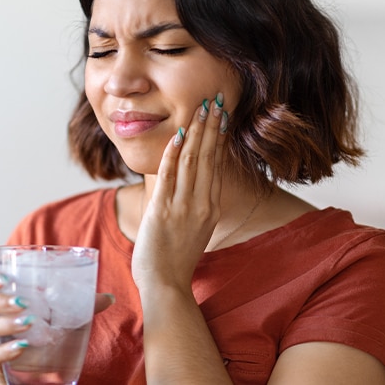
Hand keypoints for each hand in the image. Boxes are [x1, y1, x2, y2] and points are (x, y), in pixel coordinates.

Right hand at [0, 271, 114, 383]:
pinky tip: (22, 347)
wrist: (25, 363)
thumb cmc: (36, 328)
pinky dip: (6, 350)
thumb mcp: (55, 311)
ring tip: (28, 322)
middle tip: (23, 302)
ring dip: (5, 324)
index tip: (5, 278)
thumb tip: (109, 298)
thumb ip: (79, 303)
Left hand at [131, 94, 226, 293]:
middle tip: (215, 99)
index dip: (219, 137)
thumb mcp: (195, 229)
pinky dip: (174, 152)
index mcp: (210, 207)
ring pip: (192, 160)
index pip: (216, 164)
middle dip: (211, 125)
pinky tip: (178, 134)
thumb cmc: (176, 259)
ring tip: (200, 107)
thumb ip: (196, 205)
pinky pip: (169, 175)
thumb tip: (194, 185)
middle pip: (208, 156)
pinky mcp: (163, 211)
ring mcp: (183, 207)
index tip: (222, 115)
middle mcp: (201, 204)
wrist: (166, 285)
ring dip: (196, 131)